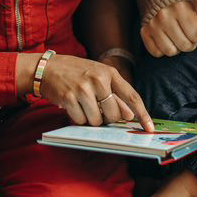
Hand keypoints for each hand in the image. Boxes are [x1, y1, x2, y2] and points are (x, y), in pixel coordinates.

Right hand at [39, 54, 153, 131]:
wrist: (47, 68)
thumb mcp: (98, 77)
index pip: (132, 96)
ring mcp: (83, 88)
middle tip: (96, 109)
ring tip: (82, 105)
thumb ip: (116, 96)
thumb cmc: (76, 73)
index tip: (150, 128)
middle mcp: (98, 80)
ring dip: (90, 119)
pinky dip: (78, 118)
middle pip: (113, 115)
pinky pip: (80, 120)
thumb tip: (129, 116)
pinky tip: (72, 106)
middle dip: (107, 119)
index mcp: (110, 73)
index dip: (142, 114)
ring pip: (96, 121)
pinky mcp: (69, 98)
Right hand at [140, 0, 196, 56]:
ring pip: (170, 51)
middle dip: (189, 43)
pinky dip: (162, 50)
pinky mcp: (144, 31)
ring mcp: (152, 24)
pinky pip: (156, 52)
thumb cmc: (187, 8)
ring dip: (176, 48)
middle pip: (184, 46)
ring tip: (176, 37)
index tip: (193, 27)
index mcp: (181, 7)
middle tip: (186, 34)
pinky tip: (165, 39)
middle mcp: (164, 15)